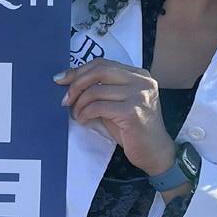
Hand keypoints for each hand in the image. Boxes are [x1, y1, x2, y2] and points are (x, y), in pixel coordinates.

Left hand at [55, 60, 175, 175]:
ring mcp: (139, 95)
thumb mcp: (117, 103)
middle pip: (99, 71)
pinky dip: (85, 113)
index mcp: (139, 74)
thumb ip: (101, 89)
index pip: (103, 63)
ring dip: (79, 104)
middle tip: (65, 99)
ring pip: (96, 91)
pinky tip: (83, 120)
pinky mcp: (132, 112)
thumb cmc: (133, 129)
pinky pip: (98, 107)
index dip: (79, 70)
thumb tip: (67, 79)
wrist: (154, 153)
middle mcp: (142, 81)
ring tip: (76, 114)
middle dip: (76, 84)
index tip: (61, 80)